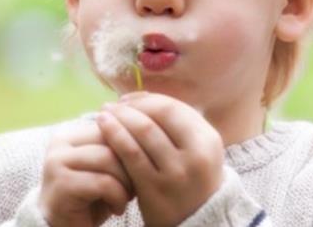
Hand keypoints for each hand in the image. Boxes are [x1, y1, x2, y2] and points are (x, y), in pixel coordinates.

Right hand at [39, 121, 134, 226]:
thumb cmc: (94, 196)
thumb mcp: (108, 166)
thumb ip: (119, 145)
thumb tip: (147, 127)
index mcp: (72, 132)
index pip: (113, 123)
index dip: (135, 144)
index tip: (143, 165)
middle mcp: (60, 142)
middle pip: (111, 137)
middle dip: (132, 161)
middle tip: (138, 183)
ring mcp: (56, 162)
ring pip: (108, 158)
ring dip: (127, 181)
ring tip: (128, 197)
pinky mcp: (61, 184)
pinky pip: (103, 182)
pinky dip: (118, 197)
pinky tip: (117, 209)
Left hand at [96, 92, 224, 226]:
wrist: (195, 221)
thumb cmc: (191, 180)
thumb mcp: (197, 150)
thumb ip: (177, 125)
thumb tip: (140, 97)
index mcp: (209, 140)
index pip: (174, 107)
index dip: (147, 99)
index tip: (128, 100)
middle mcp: (197, 154)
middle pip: (160, 114)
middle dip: (133, 106)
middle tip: (114, 105)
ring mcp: (176, 172)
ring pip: (144, 131)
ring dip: (120, 117)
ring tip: (104, 113)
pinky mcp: (155, 188)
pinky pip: (131, 154)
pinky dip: (115, 136)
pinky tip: (104, 129)